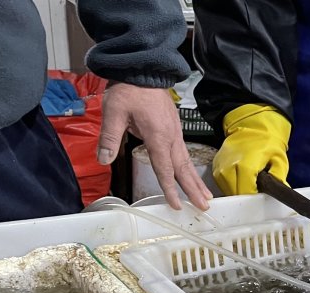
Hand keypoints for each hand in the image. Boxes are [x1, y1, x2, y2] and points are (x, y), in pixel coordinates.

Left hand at [98, 83, 212, 209]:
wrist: (143, 69)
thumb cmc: (128, 90)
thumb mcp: (114, 112)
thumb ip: (110, 137)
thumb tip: (104, 160)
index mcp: (158, 136)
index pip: (165, 168)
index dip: (170, 189)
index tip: (176, 205)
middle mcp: (171, 137)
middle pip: (183, 168)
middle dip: (193, 189)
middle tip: (204, 206)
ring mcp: (175, 132)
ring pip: (187, 161)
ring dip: (195, 180)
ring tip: (205, 196)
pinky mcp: (174, 128)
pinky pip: (184, 152)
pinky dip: (190, 167)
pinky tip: (190, 173)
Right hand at [212, 104, 291, 194]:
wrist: (252, 125)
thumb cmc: (267, 141)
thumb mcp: (279, 159)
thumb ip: (278, 178)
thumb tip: (281, 193)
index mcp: (245, 165)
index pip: (245, 192)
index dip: (254, 196)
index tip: (261, 193)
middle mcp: (228, 166)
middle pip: (234, 192)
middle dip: (246, 193)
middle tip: (256, 187)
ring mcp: (220, 165)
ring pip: (226, 188)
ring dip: (237, 189)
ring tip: (249, 181)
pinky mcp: (215, 164)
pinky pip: (221, 181)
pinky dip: (230, 183)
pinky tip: (240, 178)